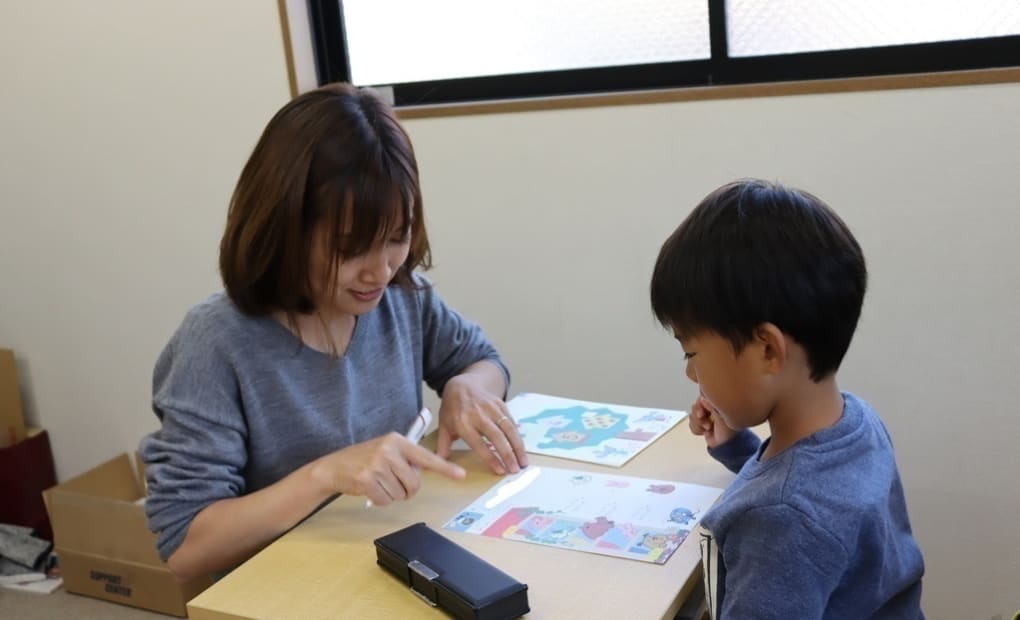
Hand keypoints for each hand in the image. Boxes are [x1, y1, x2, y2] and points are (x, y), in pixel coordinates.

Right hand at [314, 433, 465, 505]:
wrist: (334, 466)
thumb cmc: (364, 459)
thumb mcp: (386, 450)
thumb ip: (406, 459)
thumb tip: (425, 471)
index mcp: (397, 440)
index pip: (426, 457)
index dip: (445, 468)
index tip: (461, 475)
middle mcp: (388, 450)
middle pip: (414, 483)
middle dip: (406, 489)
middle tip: (392, 482)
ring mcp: (377, 465)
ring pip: (400, 493)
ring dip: (391, 494)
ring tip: (378, 482)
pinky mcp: (367, 480)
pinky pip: (386, 500)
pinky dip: (379, 499)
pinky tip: (369, 488)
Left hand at [436, 374, 527, 474]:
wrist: (461, 385)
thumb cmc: (452, 409)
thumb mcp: (444, 426)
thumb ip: (443, 445)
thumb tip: (440, 464)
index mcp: (462, 423)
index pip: (478, 443)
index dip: (490, 457)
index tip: (500, 470)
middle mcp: (477, 415)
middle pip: (496, 436)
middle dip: (507, 454)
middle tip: (515, 470)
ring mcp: (490, 408)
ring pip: (508, 428)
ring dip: (517, 446)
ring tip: (523, 461)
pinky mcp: (499, 403)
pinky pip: (511, 420)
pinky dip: (517, 434)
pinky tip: (521, 447)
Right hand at [689, 396, 737, 448]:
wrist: (725, 445)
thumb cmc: (728, 431)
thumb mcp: (721, 417)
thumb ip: (712, 406)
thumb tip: (703, 398)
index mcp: (716, 403)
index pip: (701, 398)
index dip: (699, 406)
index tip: (701, 414)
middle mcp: (709, 408)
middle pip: (695, 407)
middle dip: (699, 418)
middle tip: (707, 424)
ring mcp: (704, 416)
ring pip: (691, 416)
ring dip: (698, 425)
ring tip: (708, 428)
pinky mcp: (699, 424)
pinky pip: (691, 424)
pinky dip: (697, 429)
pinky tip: (705, 432)